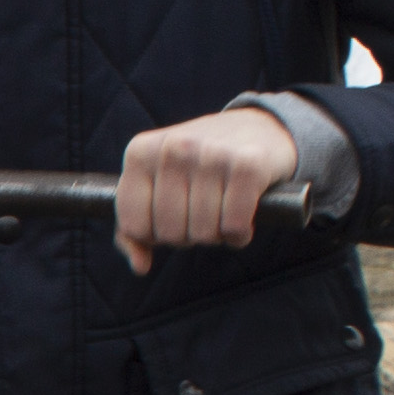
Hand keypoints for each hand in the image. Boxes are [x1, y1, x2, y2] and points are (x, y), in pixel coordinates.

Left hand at [116, 107, 300, 273]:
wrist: (260, 128)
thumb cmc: (199, 167)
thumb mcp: (156, 186)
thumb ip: (133, 229)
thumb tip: (140, 267)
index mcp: (140, 152)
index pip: (134, 227)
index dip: (155, 235)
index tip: (172, 217)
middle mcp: (174, 147)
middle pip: (170, 233)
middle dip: (188, 234)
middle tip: (203, 212)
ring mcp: (212, 153)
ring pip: (202, 233)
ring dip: (216, 234)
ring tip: (223, 210)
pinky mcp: (249, 164)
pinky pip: (233, 226)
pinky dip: (239, 233)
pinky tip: (244, 216)